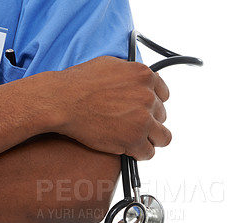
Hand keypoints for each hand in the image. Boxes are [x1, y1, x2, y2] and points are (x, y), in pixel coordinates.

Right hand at [54, 56, 170, 159]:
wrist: (62, 101)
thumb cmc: (79, 83)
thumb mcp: (111, 65)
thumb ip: (131, 74)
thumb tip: (138, 81)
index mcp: (144, 76)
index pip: (164, 95)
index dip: (153, 104)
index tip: (145, 110)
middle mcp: (148, 97)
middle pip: (161, 116)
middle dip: (149, 121)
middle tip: (132, 125)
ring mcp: (143, 120)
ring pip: (162, 137)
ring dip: (150, 139)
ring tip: (136, 140)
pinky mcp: (134, 140)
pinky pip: (148, 153)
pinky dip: (140, 153)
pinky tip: (128, 149)